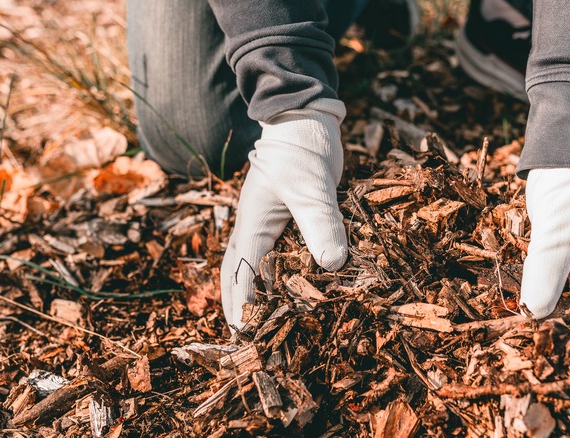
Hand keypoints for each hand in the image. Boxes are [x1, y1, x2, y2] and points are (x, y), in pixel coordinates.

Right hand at [220, 99, 348, 330]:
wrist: (305, 121)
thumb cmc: (301, 152)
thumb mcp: (311, 188)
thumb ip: (320, 223)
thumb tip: (333, 266)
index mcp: (251, 225)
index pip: (242, 274)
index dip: (243, 307)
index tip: (246, 336)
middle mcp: (254, 228)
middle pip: (237, 273)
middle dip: (238, 305)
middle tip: (244, 337)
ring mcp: (268, 223)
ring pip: (253, 264)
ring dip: (254, 291)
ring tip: (261, 319)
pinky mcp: (285, 218)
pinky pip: (275, 252)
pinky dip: (277, 272)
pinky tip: (291, 284)